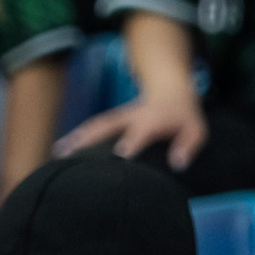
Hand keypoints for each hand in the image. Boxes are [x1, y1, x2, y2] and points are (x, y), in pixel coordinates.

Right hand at [55, 90, 206, 167]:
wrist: (170, 90)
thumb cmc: (183, 117)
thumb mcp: (196, 130)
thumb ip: (188, 146)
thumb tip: (177, 164)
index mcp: (152, 119)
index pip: (140, 131)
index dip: (131, 142)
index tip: (120, 156)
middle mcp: (130, 116)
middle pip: (107, 126)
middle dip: (90, 138)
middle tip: (73, 154)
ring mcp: (118, 117)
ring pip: (94, 126)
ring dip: (76, 138)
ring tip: (58, 153)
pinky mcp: (110, 121)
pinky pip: (91, 129)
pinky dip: (76, 139)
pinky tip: (60, 151)